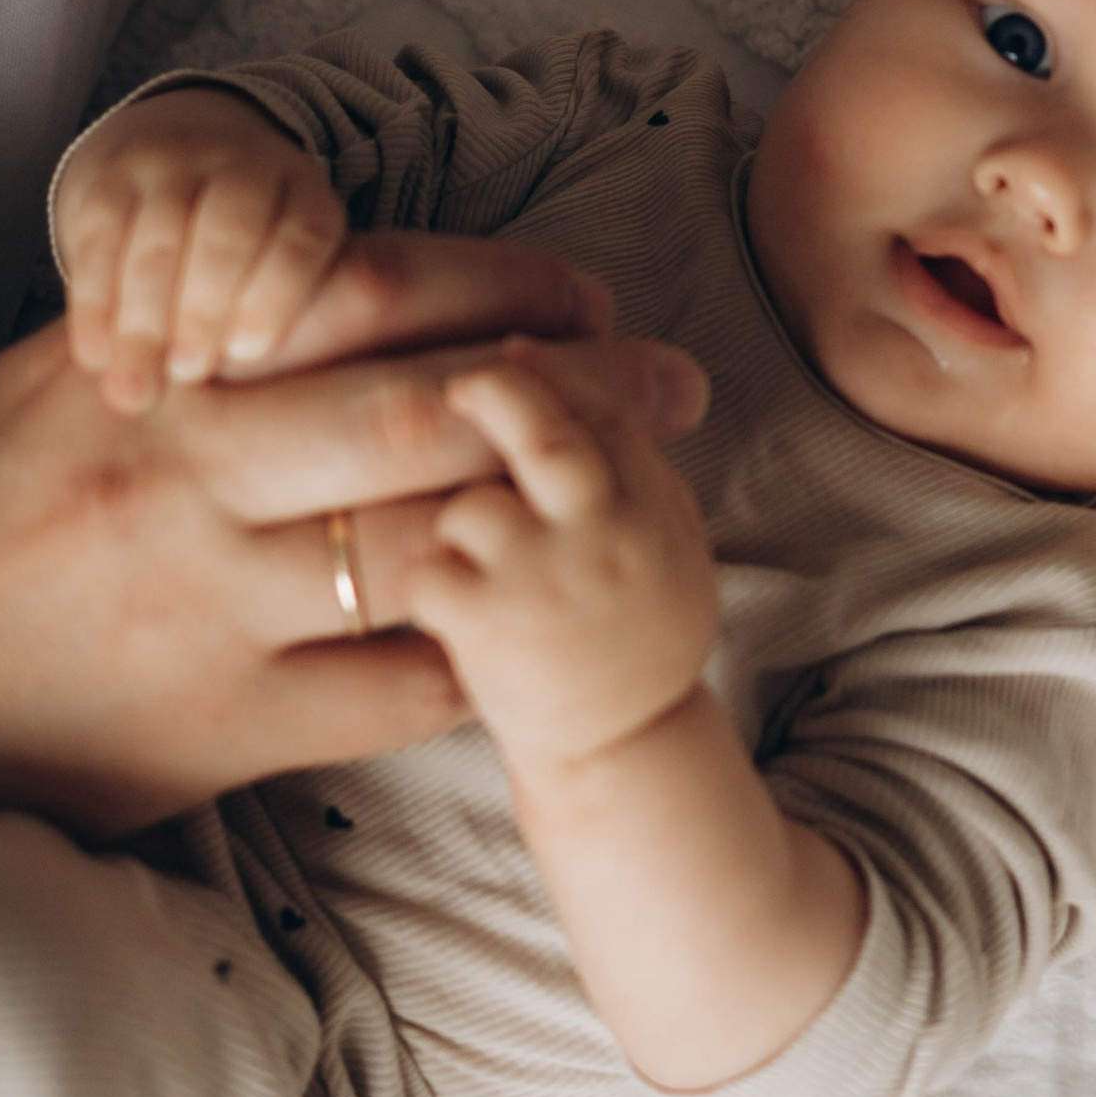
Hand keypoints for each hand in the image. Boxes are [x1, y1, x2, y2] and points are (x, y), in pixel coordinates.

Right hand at [0, 270, 696, 835]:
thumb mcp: (64, 383)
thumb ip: (204, 338)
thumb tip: (359, 283)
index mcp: (156, 373)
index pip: (359, 297)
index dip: (498, 292)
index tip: (586, 297)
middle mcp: (185, 475)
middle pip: (425, 415)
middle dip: (573, 394)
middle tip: (676, 385)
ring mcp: (208, 608)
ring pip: (431, 551)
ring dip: (554, 524)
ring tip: (641, 500)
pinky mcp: (219, 727)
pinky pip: (398, 691)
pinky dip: (477, 658)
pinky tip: (529, 634)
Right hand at [56, 88, 350, 411]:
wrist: (175, 151)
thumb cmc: (249, 247)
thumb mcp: (290, 265)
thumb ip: (310, 324)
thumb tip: (313, 418)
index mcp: (304, 195)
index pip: (302, 234)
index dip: (278, 289)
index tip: (250, 351)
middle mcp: (243, 168)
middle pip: (229, 229)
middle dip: (206, 305)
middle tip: (190, 375)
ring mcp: (173, 165)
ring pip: (157, 239)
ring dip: (144, 320)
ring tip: (136, 393)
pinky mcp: (108, 179)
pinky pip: (99, 237)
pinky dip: (95, 303)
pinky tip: (93, 356)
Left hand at [402, 338, 719, 778]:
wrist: (625, 748)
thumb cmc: (633, 635)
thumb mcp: (668, 539)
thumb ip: (627, 458)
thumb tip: (555, 357)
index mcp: (652, 505)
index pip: (599, 411)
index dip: (550, 371)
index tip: (508, 349)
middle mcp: (606, 532)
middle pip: (543, 432)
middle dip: (498, 393)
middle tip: (460, 387)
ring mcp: (546, 577)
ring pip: (468, 506)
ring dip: (457, 529)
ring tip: (482, 574)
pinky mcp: (488, 624)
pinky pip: (427, 568)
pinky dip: (428, 587)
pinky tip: (455, 618)